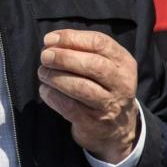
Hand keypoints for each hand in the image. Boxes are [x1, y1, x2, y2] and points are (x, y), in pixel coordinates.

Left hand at [37, 29, 139, 163]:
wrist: (117, 128)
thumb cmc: (103, 86)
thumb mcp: (105, 65)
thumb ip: (83, 50)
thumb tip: (51, 41)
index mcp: (124, 63)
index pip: (100, 43)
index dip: (71, 38)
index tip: (50, 39)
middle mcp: (121, 83)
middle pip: (93, 65)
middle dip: (64, 57)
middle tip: (45, 56)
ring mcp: (109, 105)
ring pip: (81, 87)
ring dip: (56, 77)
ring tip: (43, 72)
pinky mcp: (94, 123)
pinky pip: (70, 107)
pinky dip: (53, 96)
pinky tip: (45, 90)